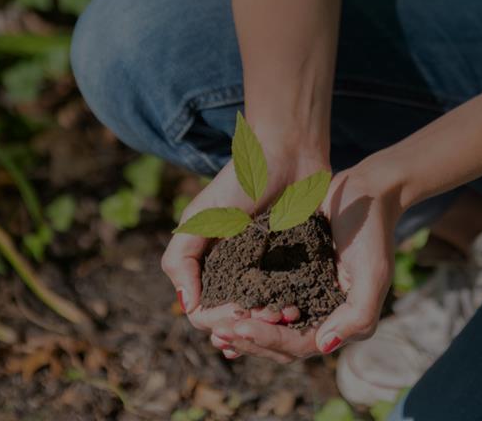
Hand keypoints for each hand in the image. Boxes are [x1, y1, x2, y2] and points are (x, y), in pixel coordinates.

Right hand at [161, 149, 328, 357]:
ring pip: (265, 319)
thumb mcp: (201, 218)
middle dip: (249, 326)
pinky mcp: (300, 268)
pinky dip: (293, 312)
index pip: (205, 314)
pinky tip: (298, 311)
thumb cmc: (240, 183)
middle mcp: (238, 276)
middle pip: (236, 323)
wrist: (288, 155)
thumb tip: (186, 307)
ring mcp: (269, 274)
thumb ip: (181, 259)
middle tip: (268, 314)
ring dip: (272, 325)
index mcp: (211, 268)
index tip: (238, 312)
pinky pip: (295, 301)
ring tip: (286, 313)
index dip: (218, 320)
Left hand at [211, 159, 400, 361]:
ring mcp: (305, 295)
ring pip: (270, 325)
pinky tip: (226, 301)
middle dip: (249, 340)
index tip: (238, 327)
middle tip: (217, 332)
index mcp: (341, 322)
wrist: (365, 193)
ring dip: (244, 329)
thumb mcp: (374, 272)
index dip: (268, 340)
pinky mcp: (292, 275)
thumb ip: (358, 314)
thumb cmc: (371, 230)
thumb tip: (324, 345)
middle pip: (280, 343)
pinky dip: (247, 304)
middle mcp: (321, 315)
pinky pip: (266, 297)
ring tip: (214, 326)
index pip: (299, 345)